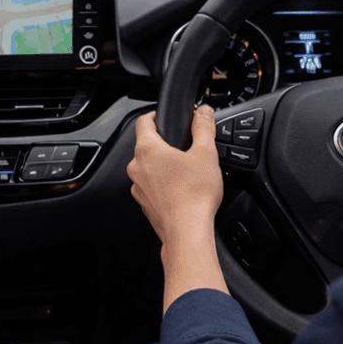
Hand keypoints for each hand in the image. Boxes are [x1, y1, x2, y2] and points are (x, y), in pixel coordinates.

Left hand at [128, 107, 228, 312]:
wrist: (187, 232)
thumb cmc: (194, 195)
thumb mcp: (206, 153)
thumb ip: (203, 127)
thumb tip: (203, 111)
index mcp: (147, 150)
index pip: (143, 122)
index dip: (154, 115)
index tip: (161, 115)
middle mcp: (137, 168)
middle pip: (146, 146)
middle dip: (164, 144)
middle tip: (184, 147)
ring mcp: (138, 188)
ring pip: (148, 169)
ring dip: (163, 166)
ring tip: (186, 171)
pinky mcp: (145, 205)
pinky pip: (151, 188)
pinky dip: (163, 185)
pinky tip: (181, 190)